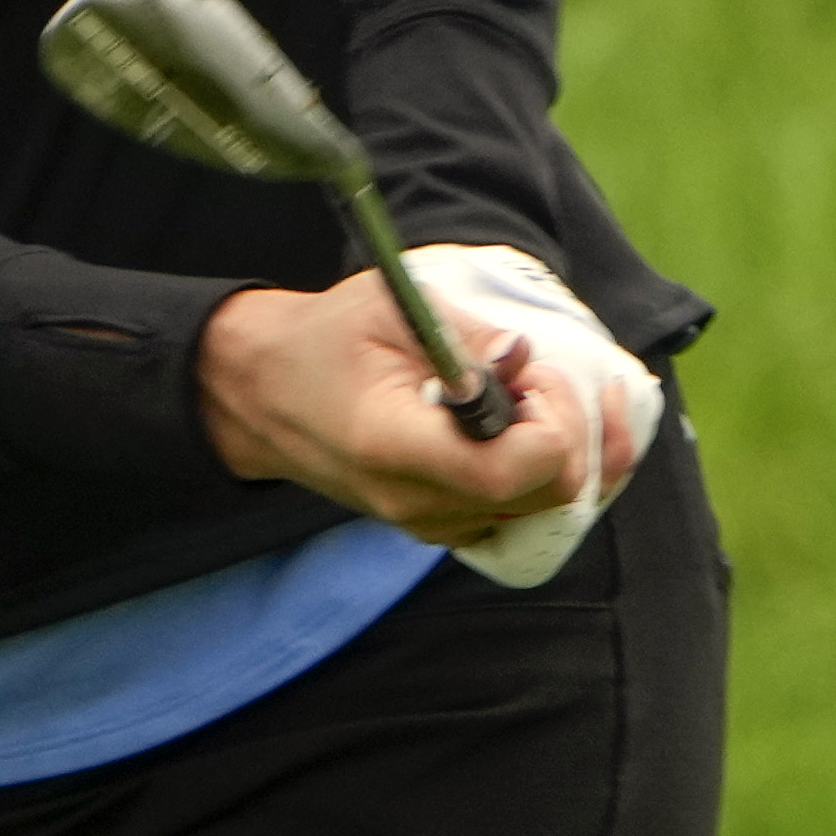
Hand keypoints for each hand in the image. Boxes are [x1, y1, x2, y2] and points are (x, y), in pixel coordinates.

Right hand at [193, 269, 654, 546]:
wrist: (263, 395)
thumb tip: (524, 356)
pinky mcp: (440, 529)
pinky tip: (526, 427)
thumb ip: (463, 334)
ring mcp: (428, 526)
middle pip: (547, 498)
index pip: (511, 471)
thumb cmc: (326, 339)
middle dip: (571, 433)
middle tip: (541, 376)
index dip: (552, 421)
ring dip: (564, 454)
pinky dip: (544, 477)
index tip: (533, 370)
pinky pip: (521, 519)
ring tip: (532, 395)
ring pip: (546, 515)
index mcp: (394, 445)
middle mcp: (414, 503)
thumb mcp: (389, 307)